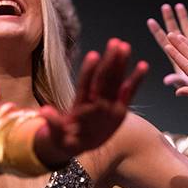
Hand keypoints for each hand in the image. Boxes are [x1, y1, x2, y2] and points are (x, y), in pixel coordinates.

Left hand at [34, 38, 147, 166]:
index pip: (85, 85)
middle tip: (116, 43)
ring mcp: (107, 103)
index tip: (93, 56)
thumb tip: (44, 112)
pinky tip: (143, 65)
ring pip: (114, 81)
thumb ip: (53, 123)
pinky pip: (128, 93)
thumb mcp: (55, 134)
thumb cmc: (63, 137)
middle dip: (109, 62)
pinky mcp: (119, 109)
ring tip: (125, 46)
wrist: (74, 144)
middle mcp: (94, 101)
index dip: (88, 71)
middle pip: (102, 79)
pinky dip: (136, 81)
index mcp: (80, 105)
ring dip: (120, 64)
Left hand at [147, 4, 187, 88]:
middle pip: (175, 33)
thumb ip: (179, 82)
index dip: (158, 32)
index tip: (150, 21)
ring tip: (179, 5)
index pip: (165, 43)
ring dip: (184, 18)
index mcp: (179, 61)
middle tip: (164, 7)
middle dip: (169, 20)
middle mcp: (187, 53)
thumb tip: (166, 81)